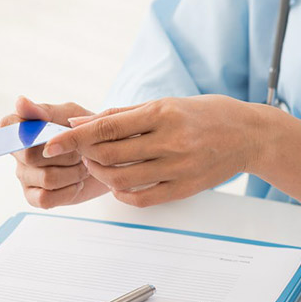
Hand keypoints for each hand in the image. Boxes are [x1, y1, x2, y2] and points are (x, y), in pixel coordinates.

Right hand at [0, 96, 108, 208]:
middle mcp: (18, 153)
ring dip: (73, 174)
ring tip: (83, 167)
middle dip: (65, 154)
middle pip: (31, 156)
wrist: (105, 157)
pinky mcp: (34, 196)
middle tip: (81, 151)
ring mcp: (25, 176)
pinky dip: (67, 192)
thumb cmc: (83, 132)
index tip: (49, 131)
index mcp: (21, 128)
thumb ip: (44, 111)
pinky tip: (77, 184)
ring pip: (46, 178)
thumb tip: (20, 102)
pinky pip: (45, 199)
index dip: (25, 130)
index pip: (7, 126)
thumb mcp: (69, 114)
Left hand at [44, 95, 262, 206]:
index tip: (50, 144)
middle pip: (109, 155)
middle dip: (85, 155)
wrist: (250, 135)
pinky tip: (118, 183)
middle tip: (82, 152)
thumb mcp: (162, 104)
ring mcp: (178, 167)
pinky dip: (120, 192)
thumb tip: (78, 123)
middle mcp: (170, 141)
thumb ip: (120, 115)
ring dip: (100, 174)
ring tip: (98, 165)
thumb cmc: (202, 114)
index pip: (106, 127)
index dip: (74, 138)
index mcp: (161, 113)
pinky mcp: (184, 189)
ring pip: (121, 179)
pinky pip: (141, 198)